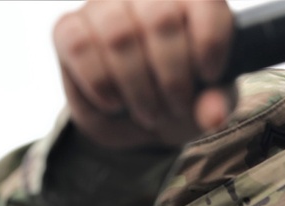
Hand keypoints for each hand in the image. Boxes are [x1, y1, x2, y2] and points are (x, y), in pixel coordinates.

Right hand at [52, 0, 233, 149]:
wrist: (141, 115)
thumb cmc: (181, 96)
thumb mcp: (207, 103)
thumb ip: (215, 103)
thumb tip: (213, 116)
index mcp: (192, 0)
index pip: (205, 4)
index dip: (209, 42)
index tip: (208, 75)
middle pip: (160, 19)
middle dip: (171, 76)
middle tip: (175, 106)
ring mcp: (104, 6)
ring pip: (119, 34)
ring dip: (137, 86)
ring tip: (149, 112)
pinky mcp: (68, 27)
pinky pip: (79, 46)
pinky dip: (100, 83)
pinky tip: (114, 102)